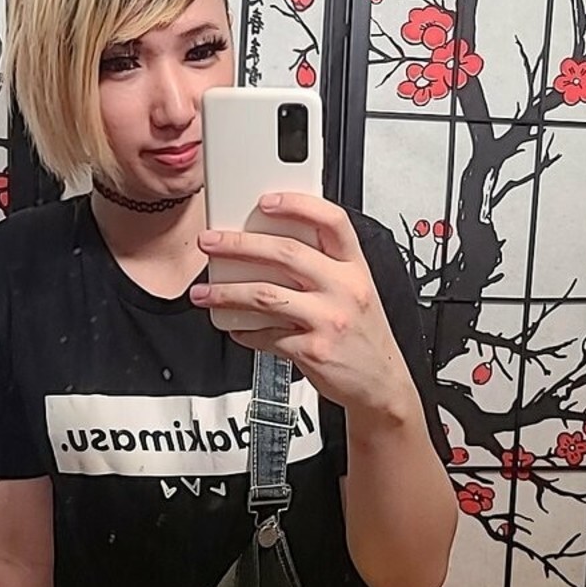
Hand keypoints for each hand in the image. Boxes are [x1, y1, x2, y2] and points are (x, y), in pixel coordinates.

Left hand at [190, 193, 413, 417]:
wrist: (381, 384)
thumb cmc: (363, 336)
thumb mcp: (356, 292)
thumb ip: (323, 267)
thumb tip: (270, 247)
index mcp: (356, 268)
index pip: (332, 221)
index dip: (298, 205)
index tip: (265, 201)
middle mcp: (345, 289)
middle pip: (286, 253)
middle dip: (238, 245)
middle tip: (211, 242)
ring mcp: (329, 320)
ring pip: (266, 294)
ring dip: (226, 291)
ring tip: (204, 292)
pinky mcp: (313, 351)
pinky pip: (266, 336)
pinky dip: (244, 331)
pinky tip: (234, 326)